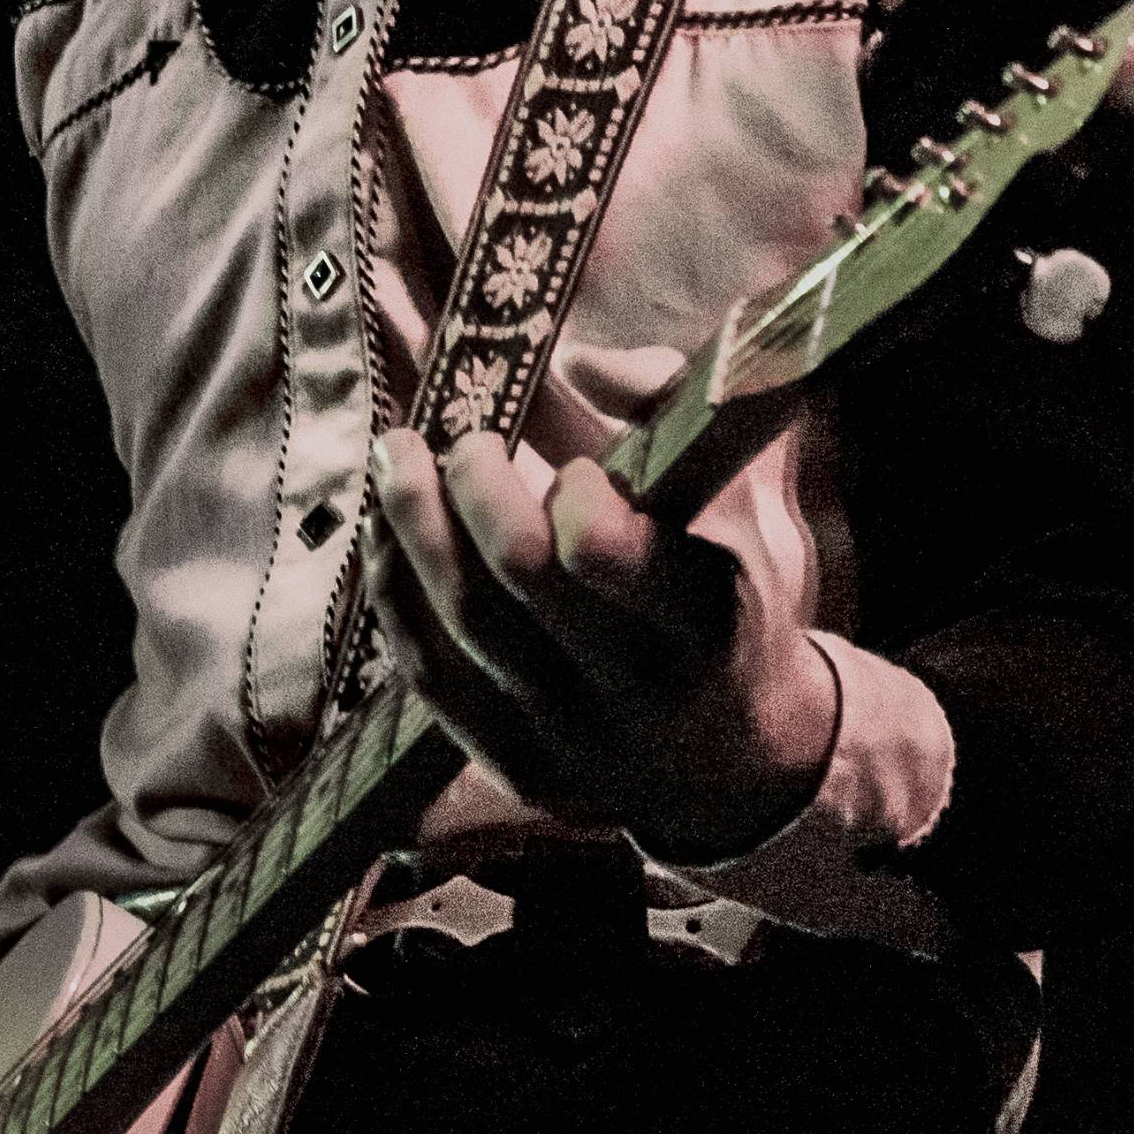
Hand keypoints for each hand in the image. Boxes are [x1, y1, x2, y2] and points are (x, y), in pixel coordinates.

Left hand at [368, 428, 839, 862]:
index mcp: (707, 616)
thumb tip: (578, 362)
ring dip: (411, 526)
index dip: (570, 492)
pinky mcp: (519, 770)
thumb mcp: (745, 492)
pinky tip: (389, 537)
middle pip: (515, 576)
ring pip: (459, 624)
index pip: (601, 550)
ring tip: (397, 459)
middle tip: (461, 442)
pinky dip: (397, 595)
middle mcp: (640, 690)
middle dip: (471, 487)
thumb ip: (675, 408)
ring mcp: (574, 740)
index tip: (576, 469)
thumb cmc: (738, 588)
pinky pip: (429, 677)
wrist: (742, 753)